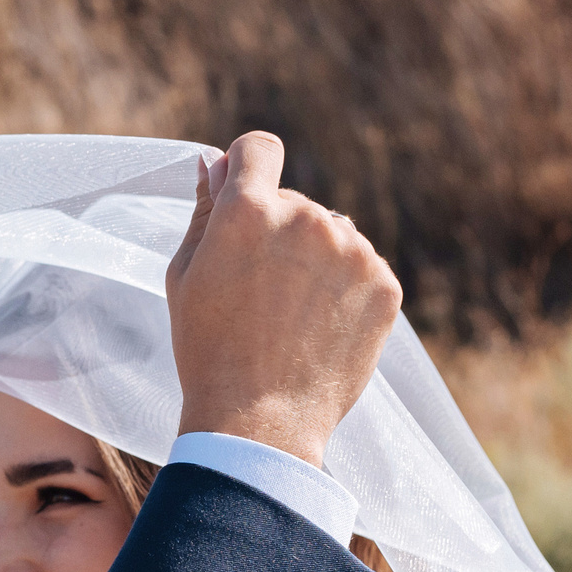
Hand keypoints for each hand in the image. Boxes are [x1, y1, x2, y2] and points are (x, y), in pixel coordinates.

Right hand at [166, 132, 400, 468]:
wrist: (259, 422)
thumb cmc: (208, 349)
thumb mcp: (185, 275)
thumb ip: (204, 210)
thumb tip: (213, 162)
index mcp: (249, 210)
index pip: (259, 148)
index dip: (248, 167)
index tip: (245, 192)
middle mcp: (307, 218)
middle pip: (294, 203)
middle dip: (277, 233)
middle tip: (258, 294)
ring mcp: (353, 251)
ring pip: (332, 235)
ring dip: (316, 261)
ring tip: (291, 318)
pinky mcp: (385, 284)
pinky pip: (362, 269)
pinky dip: (344, 291)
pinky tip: (320, 329)